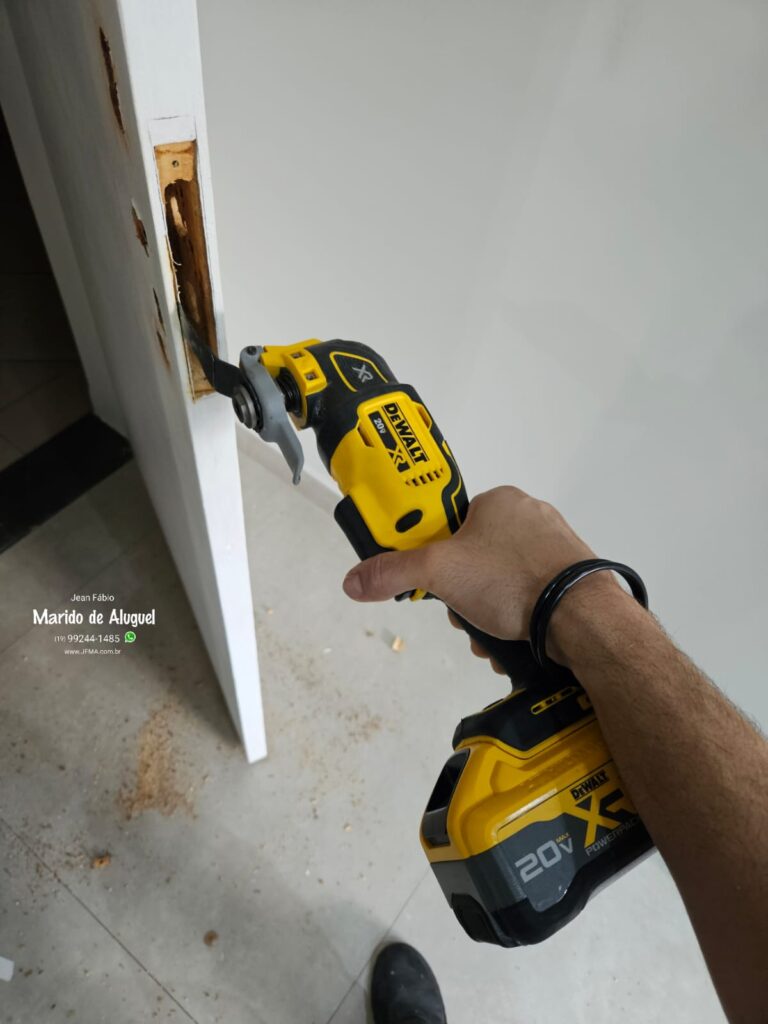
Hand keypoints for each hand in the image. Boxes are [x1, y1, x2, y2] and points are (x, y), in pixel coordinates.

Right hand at [342, 486, 618, 662]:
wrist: (580, 615)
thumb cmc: (507, 579)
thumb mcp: (440, 572)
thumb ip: (393, 573)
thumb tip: (350, 581)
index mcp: (500, 500)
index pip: (455, 525)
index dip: (439, 559)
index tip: (439, 587)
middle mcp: (532, 515)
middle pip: (478, 559)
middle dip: (465, 597)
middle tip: (464, 619)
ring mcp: (558, 547)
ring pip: (504, 582)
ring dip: (488, 615)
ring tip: (490, 639)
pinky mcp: (575, 576)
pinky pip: (532, 595)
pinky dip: (517, 619)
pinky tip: (514, 641)